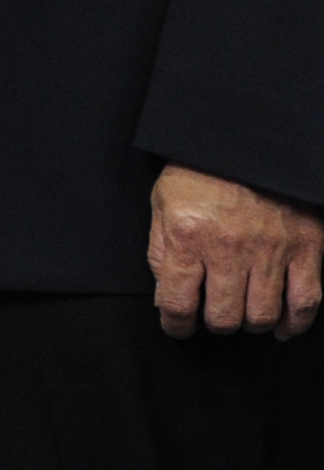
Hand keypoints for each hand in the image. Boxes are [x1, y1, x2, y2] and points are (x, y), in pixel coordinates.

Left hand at [148, 165, 320, 338]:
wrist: (244, 141)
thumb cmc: (199, 173)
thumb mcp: (162, 207)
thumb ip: (162, 255)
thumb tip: (167, 298)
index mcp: (189, 236)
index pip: (178, 303)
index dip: (175, 325)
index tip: (177, 327)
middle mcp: (230, 247)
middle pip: (223, 317)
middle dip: (214, 324)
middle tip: (213, 316)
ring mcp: (272, 249)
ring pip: (262, 314)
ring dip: (249, 323)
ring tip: (243, 315)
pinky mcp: (307, 246)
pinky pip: (306, 300)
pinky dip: (295, 322)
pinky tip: (281, 327)